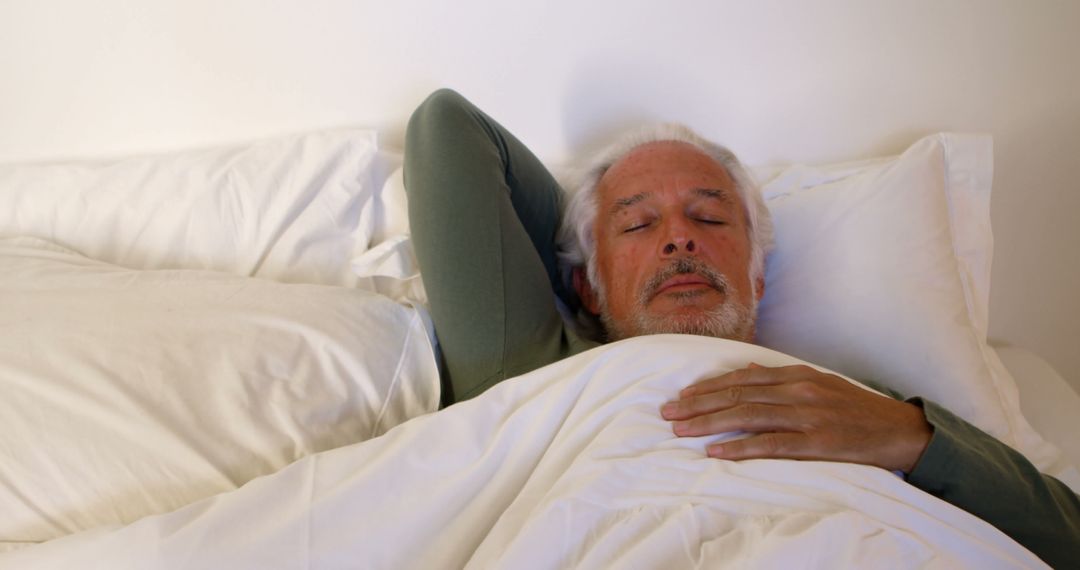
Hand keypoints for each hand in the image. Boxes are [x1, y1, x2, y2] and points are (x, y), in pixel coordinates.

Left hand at [660, 363, 932, 472]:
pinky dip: (741, 447)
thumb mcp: (819, 382)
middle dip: (698, 404)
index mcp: (796, 375)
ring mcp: (806, 415)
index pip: (741, 378)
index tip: (681, 396)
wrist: (900, 430)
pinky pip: (771, 444)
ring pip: (747, 417)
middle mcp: (797, 390)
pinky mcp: (816, 442)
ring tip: (681, 430)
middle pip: (737, 395)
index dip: (708, 387)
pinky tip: (716, 452)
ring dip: (709, 423)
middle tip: (667, 414)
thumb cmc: (856, 408)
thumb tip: (746, 366)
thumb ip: (781, 377)